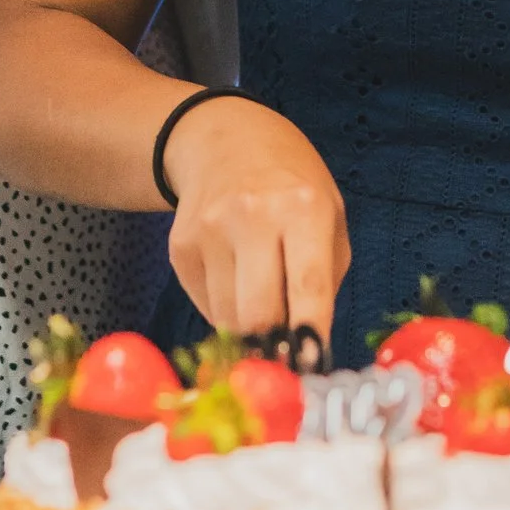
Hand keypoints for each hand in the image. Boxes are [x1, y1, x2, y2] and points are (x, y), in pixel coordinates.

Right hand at [158, 94, 350, 337]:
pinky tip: (238, 280)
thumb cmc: (293, 186)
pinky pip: (206, 305)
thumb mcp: (330, 216)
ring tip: (265, 310)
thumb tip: (305, 346)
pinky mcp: (180, 246)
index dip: (310, 334)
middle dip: (274, 348)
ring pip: (228, 319)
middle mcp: (252, 217)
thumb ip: (324, 278)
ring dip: (250, 332)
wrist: (226, 141)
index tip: (313, 368)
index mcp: (303, 207)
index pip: (307, 284)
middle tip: (287, 359)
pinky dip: (226, 310)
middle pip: (258, 314)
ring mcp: (209, 231)